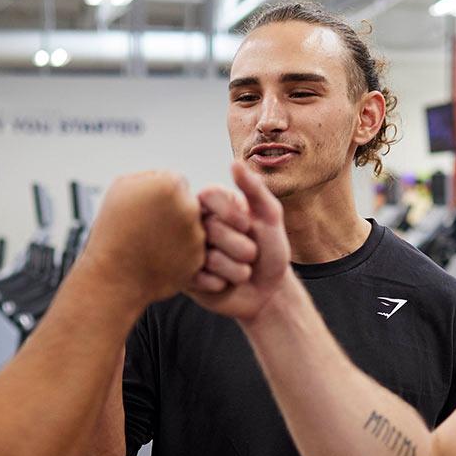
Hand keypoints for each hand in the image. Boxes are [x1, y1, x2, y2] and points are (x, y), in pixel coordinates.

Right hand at [82, 170, 205, 306]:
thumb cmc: (113, 232)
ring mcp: (196, 236)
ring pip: (193, 227)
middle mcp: (188, 208)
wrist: (114, 277)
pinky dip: (181, 253)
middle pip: (187, 203)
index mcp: (169, 186)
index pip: (176, 182)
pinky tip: (159, 257)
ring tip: (151, 244)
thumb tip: (168, 177)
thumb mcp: (121, 188)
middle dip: (172, 213)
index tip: (145, 209)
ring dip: (178, 233)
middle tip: (149, 228)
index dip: (159, 195)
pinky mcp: (198, 259)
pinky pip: (193, 250)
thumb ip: (150, 176)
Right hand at [188, 161, 291, 321]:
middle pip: (210, 229)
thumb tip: (235, 163)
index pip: (208, 195)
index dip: (231, 214)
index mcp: (212, 205)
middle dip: (241, 247)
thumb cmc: (270, 251)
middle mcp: (195, 226)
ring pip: (207, 258)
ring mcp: (187, 252)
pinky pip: (199, 279)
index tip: (249, 226)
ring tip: (241, 271)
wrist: (269, 292)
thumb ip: (255, 189)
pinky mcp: (185, 278)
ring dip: (235, 269)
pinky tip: (225, 284)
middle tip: (251, 255)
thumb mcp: (269, 217)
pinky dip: (220, 284)